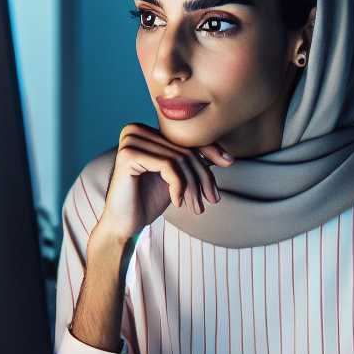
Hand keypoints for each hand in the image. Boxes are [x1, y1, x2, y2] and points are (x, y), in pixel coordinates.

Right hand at [95, 122, 233, 240]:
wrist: (124, 224)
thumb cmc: (148, 200)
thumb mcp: (177, 177)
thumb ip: (193, 161)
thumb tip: (227, 156)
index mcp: (145, 130)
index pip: (185, 138)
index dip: (210, 150)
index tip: (229, 163)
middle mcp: (135, 130)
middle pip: (184, 150)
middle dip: (202, 177)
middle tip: (212, 199)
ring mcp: (130, 140)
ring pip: (179, 159)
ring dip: (193, 187)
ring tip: (196, 207)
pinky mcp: (128, 154)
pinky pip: (168, 166)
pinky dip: (178, 187)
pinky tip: (177, 203)